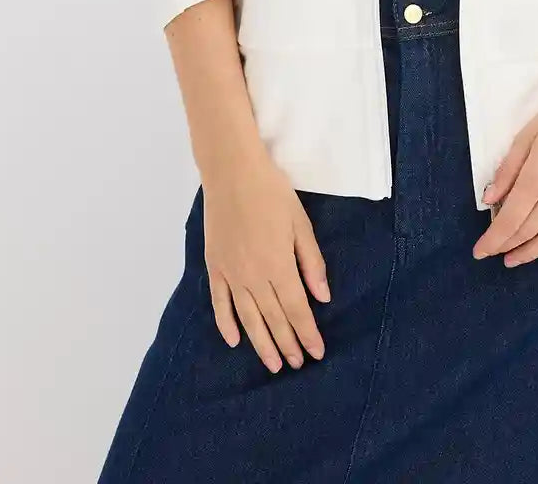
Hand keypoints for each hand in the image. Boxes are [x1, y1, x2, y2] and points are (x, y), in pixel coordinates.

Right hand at [201, 148, 330, 372]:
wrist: (231, 172)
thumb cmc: (271, 192)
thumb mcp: (300, 223)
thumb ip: (311, 262)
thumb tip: (322, 298)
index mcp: (278, 265)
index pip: (297, 310)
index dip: (307, 334)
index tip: (316, 353)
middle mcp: (254, 276)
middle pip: (274, 318)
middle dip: (288, 344)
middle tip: (297, 365)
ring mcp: (231, 273)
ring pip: (248, 318)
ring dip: (261, 343)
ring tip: (273, 364)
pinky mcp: (214, 266)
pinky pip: (219, 302)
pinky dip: (226, 324)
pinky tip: (234, 340)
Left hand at [472, 71, 537, 266]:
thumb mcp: (526, 136)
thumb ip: (507, 170)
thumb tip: (489, 199)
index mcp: (536, 181)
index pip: (509, 221)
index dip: (492, 240)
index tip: (478, 252)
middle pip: (527, 233)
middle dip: (506, 247)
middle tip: (493, 254)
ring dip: (531, 253)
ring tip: (515, 260)